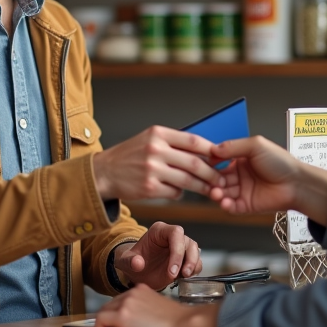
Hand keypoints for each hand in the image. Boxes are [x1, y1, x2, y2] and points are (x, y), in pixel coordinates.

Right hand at [92, 126, 222, 200]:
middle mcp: (155, 149)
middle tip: (221, 179)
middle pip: (194, 162)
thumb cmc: (130, 155)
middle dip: (212, 173)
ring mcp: (152, 169)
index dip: (211, 150)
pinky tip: (179, 191)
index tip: (222, 157)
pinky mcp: (149, 188)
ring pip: (188, 180)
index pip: (193, 141)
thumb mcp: (149, 139)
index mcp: (158, 133)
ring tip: (211, 189)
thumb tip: (204, 151)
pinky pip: (175, 192)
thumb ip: (173, 143)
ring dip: (202, 187)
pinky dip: (181, 193)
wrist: (104, 172)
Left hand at [94, 284, 220, 326]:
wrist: (184, 323)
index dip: (117, 313)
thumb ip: (144, 308)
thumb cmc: (178, 321)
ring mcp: (126, 303)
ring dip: (105, 325)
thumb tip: (133, 321)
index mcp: (140, 289)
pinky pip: (99, 321)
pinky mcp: (122, 316)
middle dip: (110, 319)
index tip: (119, 325)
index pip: (119, 300)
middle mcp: (131, 292)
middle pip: (109, 305)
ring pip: (102, 312)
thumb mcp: (158, 307)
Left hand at [113, 222, 199, 288]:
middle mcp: (172, 236)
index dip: (177, 250)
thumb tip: (138, 263)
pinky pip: (196, 261)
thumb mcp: (125, 262)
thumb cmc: (133, 262)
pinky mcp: (186, 258)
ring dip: (193, 264)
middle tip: (182, 274)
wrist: (137, 272)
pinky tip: (185, 277)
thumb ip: (130, 261)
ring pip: (195, 251)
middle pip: (188, 242)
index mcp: (158, 231)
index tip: (172, 270)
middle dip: (188, 259)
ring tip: (185, 276)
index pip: (175, 233)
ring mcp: (181, 246)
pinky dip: (194, 269)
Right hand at [208, 136, 326, 222]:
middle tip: (207, 181)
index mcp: (241, 159)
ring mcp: (243, 191)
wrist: (297, 183)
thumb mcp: (256, 145)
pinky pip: (231, 207)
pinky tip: (225, 202)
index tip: (202, 164)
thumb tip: (213, 149)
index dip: (210, 163)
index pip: (219, 161)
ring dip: (216, 193)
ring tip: (216, 193)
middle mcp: (240, 175)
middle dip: (211, 180)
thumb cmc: (281, 162)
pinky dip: (225, 205)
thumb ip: (233, 146)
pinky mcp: (246, 205)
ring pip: (222, 193)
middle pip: (217, 178)